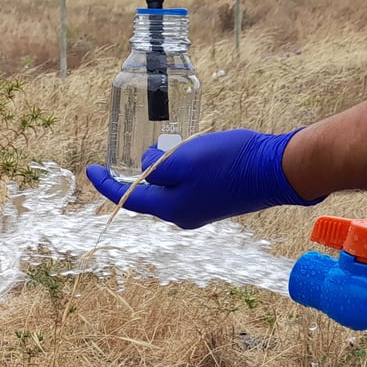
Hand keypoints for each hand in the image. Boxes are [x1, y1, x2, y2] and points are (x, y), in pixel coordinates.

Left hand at [87, 129, 323, 228]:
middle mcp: (185, 216)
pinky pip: (187, 186)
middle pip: (150, 196)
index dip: (107, 184)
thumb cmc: (229, 163)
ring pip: (170, 190)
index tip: (91, 168)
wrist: (276, 170)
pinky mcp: (218, 200)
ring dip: (160, 172)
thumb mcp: (184, 159)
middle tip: (126, 155)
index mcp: (172, 210)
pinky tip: (185, 156)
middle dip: (136, 176)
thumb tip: (145, 165)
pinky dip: (179, 172)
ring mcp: (203, 210)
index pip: (129, 199)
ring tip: (158, 150)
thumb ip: (157, 166)